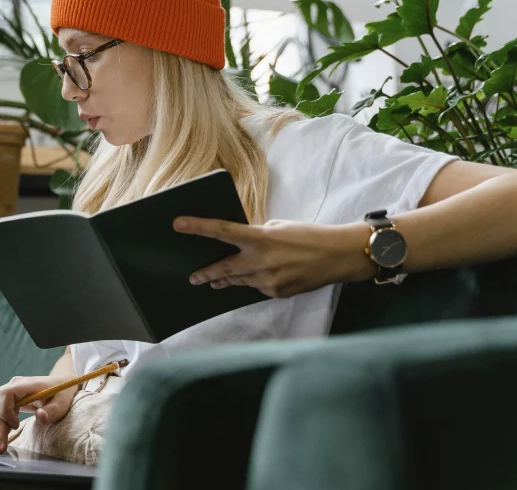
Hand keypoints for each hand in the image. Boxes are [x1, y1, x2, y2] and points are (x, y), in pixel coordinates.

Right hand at [0, 375, 78, 452]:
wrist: (62, 383)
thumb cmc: (62, 393)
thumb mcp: (62, 403)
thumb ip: (52, 411)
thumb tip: (40, 416)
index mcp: (26, 385)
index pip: (5, 394)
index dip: (5, 411)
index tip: (15, 426)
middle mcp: (14, 386)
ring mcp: (10, 391)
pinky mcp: (9, 398)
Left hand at [173, 217, 374, 297]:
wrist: (338, 256)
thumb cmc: (309, 235)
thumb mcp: (279, 227)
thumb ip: (257, 235)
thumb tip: (241, 245)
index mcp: (261, 238)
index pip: (222, 231)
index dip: (198, 227)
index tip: (178, 224)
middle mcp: (262, 261)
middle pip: (224, 267)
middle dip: (206, 272)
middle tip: (193, 276)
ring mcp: (269, 280)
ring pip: (239, 280)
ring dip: (225, 280)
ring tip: (213, 281)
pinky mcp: (277, 293)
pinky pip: (258, 287)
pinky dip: (254, 282)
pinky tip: (256, 278)